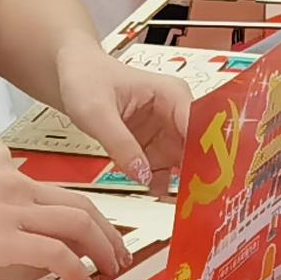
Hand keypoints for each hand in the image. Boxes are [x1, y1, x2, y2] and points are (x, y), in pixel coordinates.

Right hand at [0, 142, 129, 279]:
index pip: (50, 186)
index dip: (78, 210)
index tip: (87, 229)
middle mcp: (14, 180)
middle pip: (81, 202)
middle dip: (109, 230)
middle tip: (119, 251)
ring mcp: (12, 209)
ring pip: (80, 223)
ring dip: (104, 250)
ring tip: (113, 269)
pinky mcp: (4, 239)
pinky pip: (58, 254)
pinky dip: (77, 270)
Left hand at [51, 42, 190, 189]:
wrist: (74, 76)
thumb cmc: (87, 79)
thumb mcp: (96, 112)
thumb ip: (120, 144)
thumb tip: (143, 174)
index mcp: (172, 94)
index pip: (201, 127)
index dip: (206, 155)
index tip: (204, 181)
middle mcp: (175, 112)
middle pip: (198, 149)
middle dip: (196, 175)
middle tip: (192, 202)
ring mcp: (166, 131)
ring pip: (184, 164)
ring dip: (180, 184)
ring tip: (175, 203)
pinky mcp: (154, 145)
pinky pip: (165, 169)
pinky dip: (161, 183)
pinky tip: (155, 194)